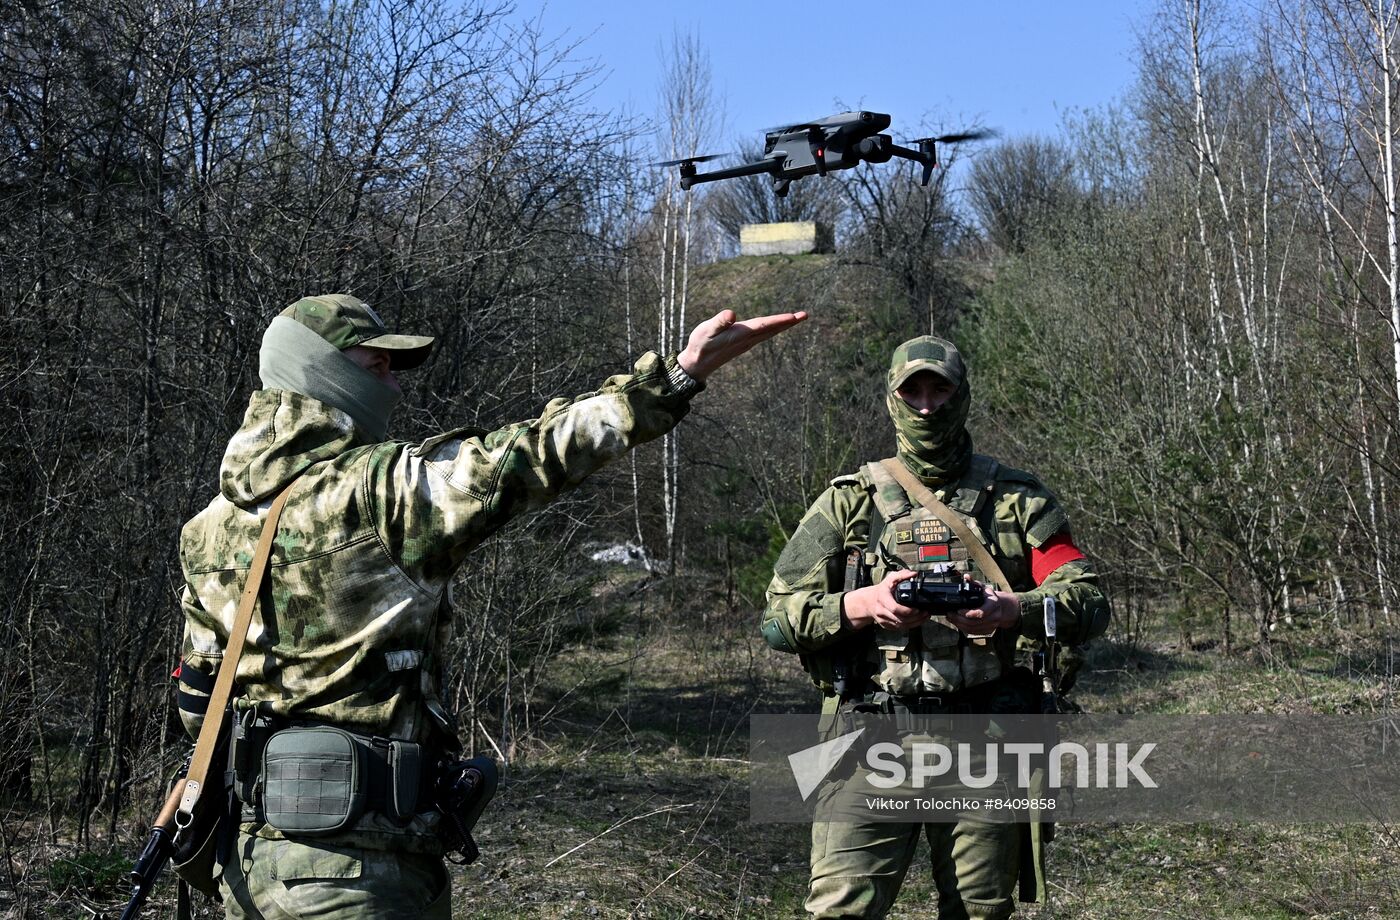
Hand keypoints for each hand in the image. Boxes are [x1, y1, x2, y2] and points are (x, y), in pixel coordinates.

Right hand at [677, 309, 807, 380]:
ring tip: (795, 318)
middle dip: (788, 322)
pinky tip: (775, 327)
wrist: (697, 364)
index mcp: (740, 334)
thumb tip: (731, 314)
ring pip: (769, 332)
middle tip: (805, 315)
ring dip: (783, 325)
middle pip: (772, 329)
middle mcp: (747, 340)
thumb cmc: (700, 345)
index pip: (764, 325)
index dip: (779, 320)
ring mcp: (746, 343)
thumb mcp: (706, 331)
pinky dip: (773, 328)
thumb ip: (719, 322)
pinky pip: (763, 334)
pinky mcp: (742, 343)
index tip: (794, 316)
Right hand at [842, 569, 928, 630]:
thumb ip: (902, 575)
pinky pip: (900, 628)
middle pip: (900, 619)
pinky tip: (918, 621)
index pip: (895, 609)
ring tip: (925, 617)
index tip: (917, 609)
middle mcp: (881, 611)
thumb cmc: (882, 590)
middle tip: (926, 613)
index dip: (908, 611)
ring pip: (901, 626)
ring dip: (915, 623)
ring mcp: (884, 620)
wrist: (869, 601)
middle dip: (916, 618)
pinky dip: (911, 626)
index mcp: (883, 599)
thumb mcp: (890, 579)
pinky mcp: (886, 626)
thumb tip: (914, 574)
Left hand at [946, 577, 1019, 635]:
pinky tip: (956, 623)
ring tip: (951, 618)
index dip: (969, 613)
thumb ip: (973, 583)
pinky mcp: (988, 631)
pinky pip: (974, 632)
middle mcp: (995, 616)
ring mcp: (992, 625)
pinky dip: (963, 628)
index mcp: (994, 604)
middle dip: (960, 619)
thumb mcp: (982, 587)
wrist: (1001, 607)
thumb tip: (966, 577)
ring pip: (973, 628)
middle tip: (950, 614)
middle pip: (975, 622)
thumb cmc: (989, 597)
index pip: (982, 612)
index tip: (959, 610)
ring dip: (959, 624)